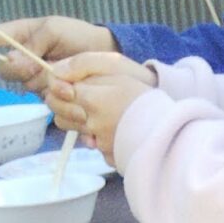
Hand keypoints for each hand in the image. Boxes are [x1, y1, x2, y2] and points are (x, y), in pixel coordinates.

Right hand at [0, 15, 115, 92]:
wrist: (102, 56)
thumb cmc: (77, 36)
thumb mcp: (53, 30)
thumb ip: (32, 45)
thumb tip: (13, 62)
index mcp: (23, 35)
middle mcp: (25, 58)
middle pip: (7, 70)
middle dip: (19, 69)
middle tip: (39, 65)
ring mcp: (36, 78)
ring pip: (25, 85)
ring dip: (41, 81)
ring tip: (61, 71)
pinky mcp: (48, 94)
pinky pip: (41, 97)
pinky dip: (52, 92)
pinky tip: (66, 86)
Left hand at [41, 48, 159, 159]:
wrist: (169, 128)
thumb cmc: (142, 94)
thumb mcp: (115, 66)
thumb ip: (82, 65)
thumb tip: (54, 72)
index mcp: (91, 99)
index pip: (58, 91)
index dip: (60, 86)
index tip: (70, 83)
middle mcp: (91, 124)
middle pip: (61, 115)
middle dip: (68, 105)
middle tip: (86, 98)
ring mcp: (99, 143)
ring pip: (75, 131)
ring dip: (82, 122)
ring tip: (101, 113)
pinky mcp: (108, 156)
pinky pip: (94, 146)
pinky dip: (99, 138)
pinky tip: (114, 129)